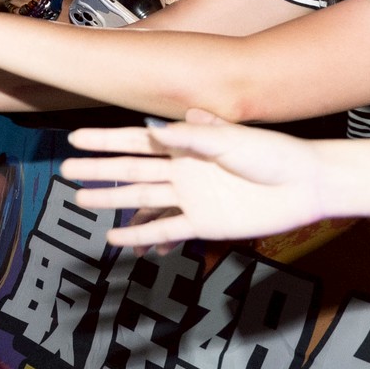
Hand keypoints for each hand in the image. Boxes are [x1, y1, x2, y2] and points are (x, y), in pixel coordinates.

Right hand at [64, 112, 331, 246]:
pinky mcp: (203, 224)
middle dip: (97, 169)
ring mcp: (191, 198)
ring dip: (111, 200)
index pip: (137, 141)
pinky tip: (118, 240)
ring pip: (141, 199)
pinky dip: (141, 236)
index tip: (75, 138)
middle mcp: (183, 170)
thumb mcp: (234, 139)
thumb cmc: (274, 153)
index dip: (105, 141)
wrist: (304, 185)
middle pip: (130, 170)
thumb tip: (164, 128)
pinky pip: (165, 230)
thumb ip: (197, 136)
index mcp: (187, 143)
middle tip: (65, 170)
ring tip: (81, 200)